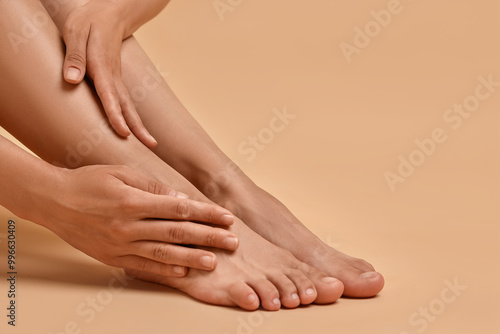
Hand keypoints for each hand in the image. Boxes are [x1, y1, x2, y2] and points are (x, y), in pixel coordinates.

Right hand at [38, 165, 238, 276]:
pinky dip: (163, 269)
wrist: (53, 201)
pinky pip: (142, 266)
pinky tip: (182, 272)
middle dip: (208, 237)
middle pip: (176, 233)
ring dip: (191, 258)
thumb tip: (181, 200)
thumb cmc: (89, 181)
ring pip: (162, 253)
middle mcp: (127, 226)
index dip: (207, 214)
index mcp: (132, 201)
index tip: (227, 218)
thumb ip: (153, 187)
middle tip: (232, 242)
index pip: (179, 209)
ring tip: (214, 262)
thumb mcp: (122, 173)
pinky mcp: (111, 258)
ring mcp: (119, 245)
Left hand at [61, 0, 156, 147]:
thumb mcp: (75, 32)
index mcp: (101, 66)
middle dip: (139, 127)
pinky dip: (132, 117)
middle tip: (151, 146)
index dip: (115, 115)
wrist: (110, 13)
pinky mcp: (115, 80)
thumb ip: (74, 56)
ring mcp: (116, 79)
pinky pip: (125, 102)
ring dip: (139, 125)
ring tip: (150, 143)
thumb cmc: (89, 22)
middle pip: (127, 105)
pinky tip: (134, 129)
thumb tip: (71, 80)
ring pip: (129, 105)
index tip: (123, 133)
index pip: (109, 95)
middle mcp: (112, 76)